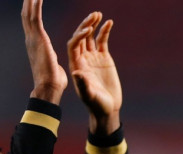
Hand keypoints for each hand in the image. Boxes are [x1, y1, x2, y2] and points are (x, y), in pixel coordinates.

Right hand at [22, 0, 66, 102]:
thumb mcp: (52, 65)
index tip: (31, 0)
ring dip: (30, 1)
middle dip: (27, 3)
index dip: (30, 11)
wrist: (49, 88)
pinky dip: (35, 6)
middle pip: (26, 16)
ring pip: (28, 14)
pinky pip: (35, 18)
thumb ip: (51, 59)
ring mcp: (33, 39)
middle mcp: (31, 40)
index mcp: (35, 45)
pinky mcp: (39, 39)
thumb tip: (53, 62)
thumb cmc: (53, 81)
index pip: (31, 24)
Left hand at [68, 12, 121, 134]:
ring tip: (98, 14)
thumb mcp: (89, 96)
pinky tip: (109, 22)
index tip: (88, 31)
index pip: (73, 45)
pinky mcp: (104, 58)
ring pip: (90, 36)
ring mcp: (93, 57)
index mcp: (75, 66)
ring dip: (93, 25)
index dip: (78, 36)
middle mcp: (82, 59)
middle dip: (85, 25)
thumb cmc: (96, 105)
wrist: (107, 109)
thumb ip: (83, 84)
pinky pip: (102, 41)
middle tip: (93, 15)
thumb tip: (76, 72)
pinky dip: (105, 31)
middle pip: (80, 37)